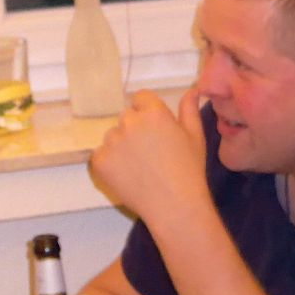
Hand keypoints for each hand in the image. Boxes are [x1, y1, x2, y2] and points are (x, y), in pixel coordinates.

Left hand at [89, 90, 209, 218]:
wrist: (174, 205)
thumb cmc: (189, 171)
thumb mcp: (196, 138)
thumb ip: (189, 110)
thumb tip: (192, 89)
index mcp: (154, 114)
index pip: (141, 98)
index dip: (149, 112)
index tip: (157, 130)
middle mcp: (129, 122)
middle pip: (127, 117)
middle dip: (136, 129)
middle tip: (152, 154)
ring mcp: (111, 141)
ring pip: (113, 136)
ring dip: (122, 146)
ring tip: (141, 168)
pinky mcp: (99, 160)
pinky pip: (102, 155)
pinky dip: (112, 163)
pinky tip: (129, 176)